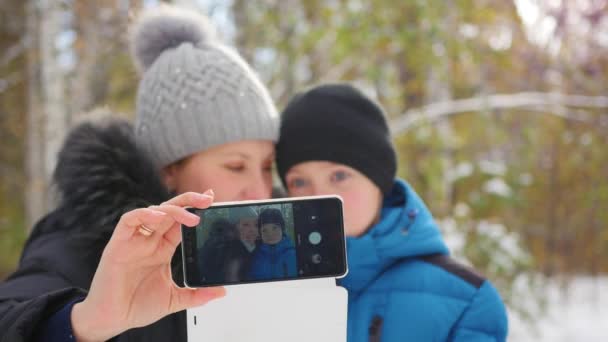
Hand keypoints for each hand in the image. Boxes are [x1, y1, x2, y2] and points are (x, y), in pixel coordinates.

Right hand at [71, 189, 225, 341]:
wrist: (111, 319)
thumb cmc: (136, 305)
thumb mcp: (174, 300)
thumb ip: (196, 295)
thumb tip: (221, 291)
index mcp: (163, 249)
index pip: (181, 222)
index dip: (195, 210)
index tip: (212, 201)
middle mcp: (150, 241)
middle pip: (171, 212)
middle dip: (189, 202)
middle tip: (207, 200)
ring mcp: (134, 241)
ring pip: (154, 212)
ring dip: (173, 209)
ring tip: (191, 216)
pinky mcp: (118, 244)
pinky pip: (129, 220)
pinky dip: (144, 215)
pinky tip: (159, 218)